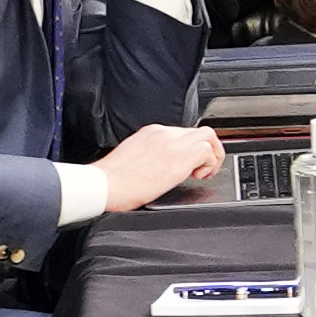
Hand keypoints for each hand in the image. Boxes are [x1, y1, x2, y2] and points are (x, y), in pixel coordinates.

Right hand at [81, 117, 225, 216]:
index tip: (189, 164)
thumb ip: (152, 155)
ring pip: (208, 136)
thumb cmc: (113, 179)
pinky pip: (207, 151)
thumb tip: (162, 165)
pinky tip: (197, 177)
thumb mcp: (134, 157)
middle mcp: (163, 133)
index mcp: (151, 133)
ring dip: (212, 155)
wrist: (104, 185)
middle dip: (206, 150)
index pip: (182, 133)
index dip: (191, 148)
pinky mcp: (179, 156)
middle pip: (198, 132)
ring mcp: (172, 142)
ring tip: (202, 172)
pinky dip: (209, 164)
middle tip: (201, 169)